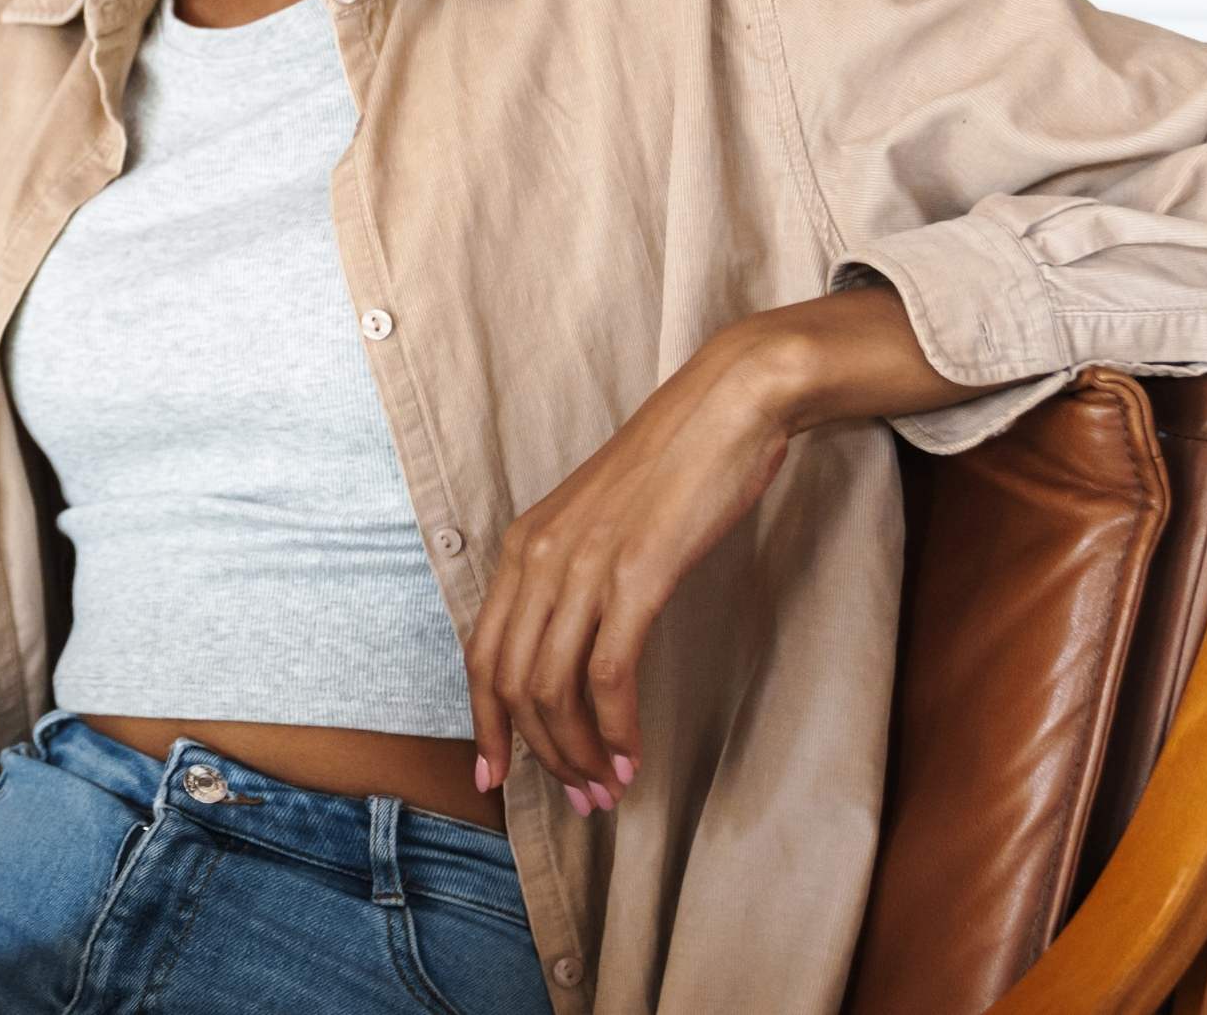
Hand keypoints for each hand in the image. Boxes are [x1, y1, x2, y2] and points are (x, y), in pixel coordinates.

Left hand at [461, 319, 804, 815]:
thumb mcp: (601, 523)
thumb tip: (572, 647)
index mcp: (524, 545)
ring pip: (554, 686)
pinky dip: (616, 727)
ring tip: (606, 790)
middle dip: (536, 753)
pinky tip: (632, 757)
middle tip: (575, 800)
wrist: (725, 407)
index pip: (481, 652)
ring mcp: (585, 565)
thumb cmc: (673, 468)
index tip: (495, 776)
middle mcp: (539, 556)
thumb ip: (575, 576)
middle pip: (509, 680)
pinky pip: (609, 672)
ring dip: (579, 751)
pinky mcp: (638, 575)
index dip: (485, 722)